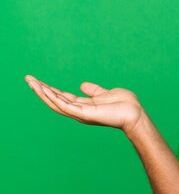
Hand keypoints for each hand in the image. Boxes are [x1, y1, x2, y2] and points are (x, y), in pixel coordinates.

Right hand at [25, 75, 144, 134]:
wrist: (135, 113)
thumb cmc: (125, 105)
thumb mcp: (105, 93)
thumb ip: (94, 91)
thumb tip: (82, 85)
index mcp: (84, 106)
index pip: (62, 97)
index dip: (50, 90)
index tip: (38, 81)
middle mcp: (79, 111)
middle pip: (55, 100)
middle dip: (41, 90)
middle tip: (28, 79)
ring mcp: (81, 114)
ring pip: (56, 103)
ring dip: (42, 92)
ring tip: (30, 82)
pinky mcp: (84, 114)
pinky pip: (64, 106)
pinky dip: (53, 98)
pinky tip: (43, 89)